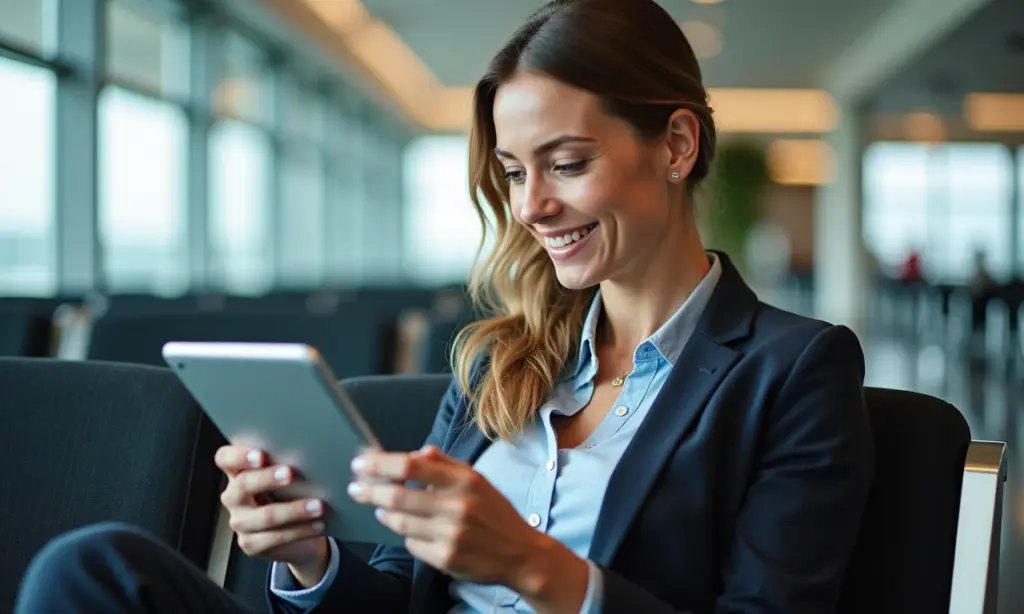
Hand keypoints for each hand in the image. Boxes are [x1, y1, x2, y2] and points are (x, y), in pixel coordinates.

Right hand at [215, 445, 328, 585]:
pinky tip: (318, 524)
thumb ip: (284, 465)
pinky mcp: (250, 544)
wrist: (297, 531)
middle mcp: (233, 497)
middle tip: (290, 473)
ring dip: (294, 510)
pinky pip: (275, 537)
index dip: (239, 456)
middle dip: (267, 478)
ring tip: (318, 506)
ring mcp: (240, 522)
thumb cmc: (290, 493)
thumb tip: (307, 454)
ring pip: (264, 515)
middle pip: (242, 485)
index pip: (225, 459)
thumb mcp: (284, 477)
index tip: (260, 455)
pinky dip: (301, 530)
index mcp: (237, 473)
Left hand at [348, 445, 588, 610]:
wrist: (519, 553)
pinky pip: (412, 544)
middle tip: (356, 488)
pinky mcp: (446, 559)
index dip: (381, 464)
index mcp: (464, 480)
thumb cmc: (494, 512)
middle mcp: (457, 506)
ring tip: (379, 507)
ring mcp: (451, 534)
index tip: (362, 464)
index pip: (412, 465)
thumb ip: (445, 464)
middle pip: (398, 494)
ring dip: (384, 512)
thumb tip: (417, 453)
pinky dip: (406, 535)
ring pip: (400, 522)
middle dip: (370, 490)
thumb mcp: (476, 479)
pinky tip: (408, 529)